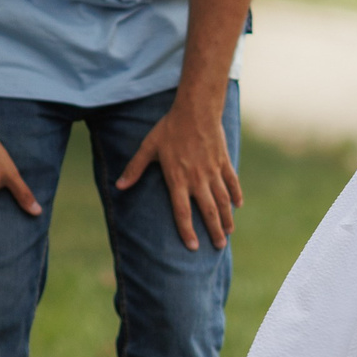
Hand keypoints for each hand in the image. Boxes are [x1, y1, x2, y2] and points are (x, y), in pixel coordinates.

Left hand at [115, 94, 241, 251]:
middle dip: (214, 231)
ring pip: (223, 201)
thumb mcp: (148, 148)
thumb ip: (134, 169)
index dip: (188, 231)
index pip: (183, 212)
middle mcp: (197, 179)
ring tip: (228, 233)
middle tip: (218, 246)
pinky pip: (232, 182)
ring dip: (226, 218)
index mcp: (178, 179)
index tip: (193, 247)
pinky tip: (238, 205)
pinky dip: (236, 194)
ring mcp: (213, 171)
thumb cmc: (169, 128)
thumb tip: (118, 186)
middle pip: (208, 211)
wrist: (196, 110)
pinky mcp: (223, 161)